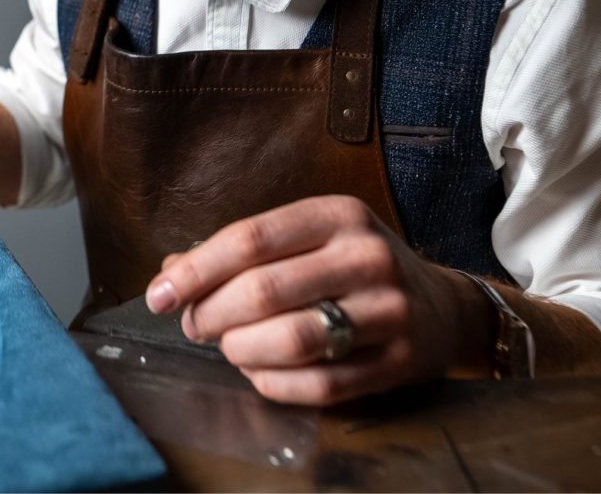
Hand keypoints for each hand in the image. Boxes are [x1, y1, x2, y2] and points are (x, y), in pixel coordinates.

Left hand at [144, 195, 491, 404]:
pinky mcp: (398, 362)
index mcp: (338, 215)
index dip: (195, 271)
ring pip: (291, 340)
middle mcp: (367, 257)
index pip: (249, 239)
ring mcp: (388, 311)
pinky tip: (260, 373)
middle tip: (194, 326)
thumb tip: (170, 273)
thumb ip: (241, 252)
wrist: (441, 309)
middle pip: (263, 291)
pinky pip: (319, 385)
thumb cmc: (353, 270)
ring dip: (241, 351)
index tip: (159, 295)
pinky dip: (274, 384)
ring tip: (229, 347)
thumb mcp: (308, 240)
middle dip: (211, 315)